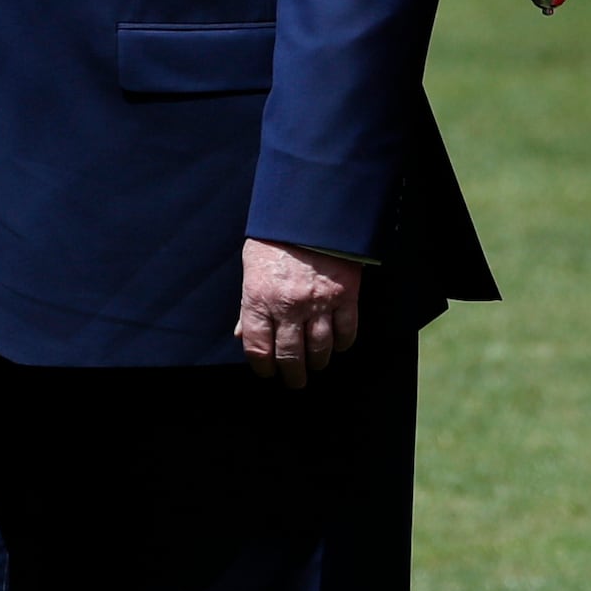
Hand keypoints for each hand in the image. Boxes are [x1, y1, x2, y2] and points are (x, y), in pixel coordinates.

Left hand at [238, 238, 363, 388]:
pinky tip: (338, 345)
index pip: (258, 348)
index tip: (267, 371)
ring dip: (317, 362)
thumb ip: (248, 305)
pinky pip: (347, 330)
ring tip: (315, 365)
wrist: (310, 210)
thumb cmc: (276, 237)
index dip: (262, 366)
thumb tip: (242, 334)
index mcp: (259, 298)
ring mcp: (319, 302)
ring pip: (320, 348)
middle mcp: (288, 306)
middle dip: (292, 374)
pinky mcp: (345, 294)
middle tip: (294, 381)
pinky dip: (343, 343)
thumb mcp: (252, 267)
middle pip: (290, 355)